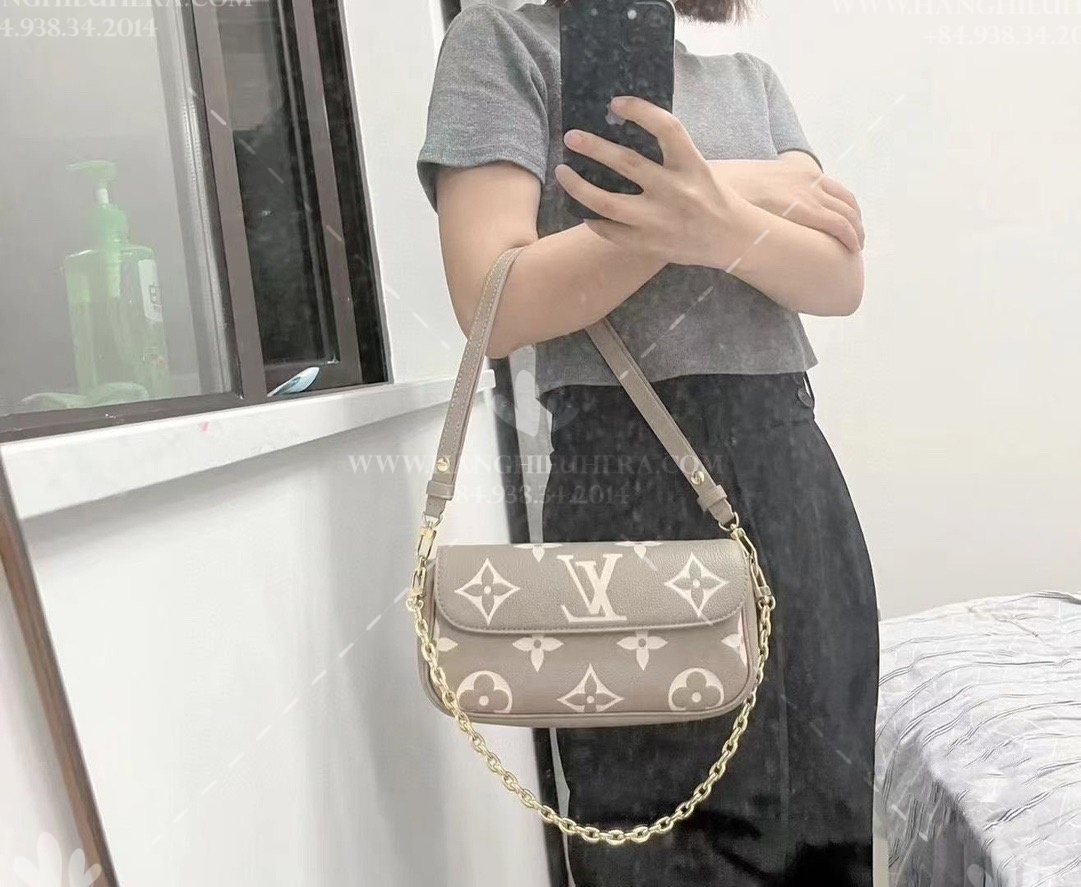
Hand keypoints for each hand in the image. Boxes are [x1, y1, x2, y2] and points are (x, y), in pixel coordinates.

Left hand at [555, 96, 743, 268]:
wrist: (733, 240)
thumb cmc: (713, 197)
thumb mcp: (698, 168)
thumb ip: (669, 155)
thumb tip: (623, 134)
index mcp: (691, 165)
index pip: (667, 128)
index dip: (641, 111)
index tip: (616, 102)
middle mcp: (676, 191)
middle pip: (626, 164)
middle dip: (594, 148)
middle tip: (571, 137)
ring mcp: (660, 220)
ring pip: (608, 203)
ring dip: (579, 187)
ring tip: (563, 172)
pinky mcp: (650, 244)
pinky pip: (611, 232)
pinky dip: (594, 220)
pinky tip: (583, 210)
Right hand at [711, 156, 864, 251]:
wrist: (724, 187)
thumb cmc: (733, 192)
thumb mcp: (757, 185)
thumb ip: (770, 195)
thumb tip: (766, 211)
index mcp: (800, 171)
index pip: (834, 190)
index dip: (846, 208)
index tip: (848, 222)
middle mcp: (811, 180)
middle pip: (846, 202)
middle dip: (855, 221)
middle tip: (856, 239)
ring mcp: (811, 194)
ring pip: (847, 214)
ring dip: (856, 231)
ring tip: (856, 248)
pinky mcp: (808, 209)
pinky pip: (839, 224)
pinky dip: (850, 236)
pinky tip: (852, 249)